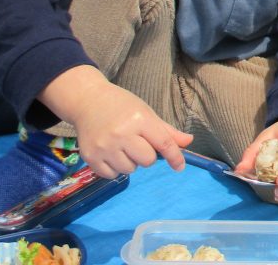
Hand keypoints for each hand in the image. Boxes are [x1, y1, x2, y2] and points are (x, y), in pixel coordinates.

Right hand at [39, 65, 192, 177]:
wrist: (88, 102)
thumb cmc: (122, 106)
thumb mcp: (146, 113)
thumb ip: (167, 131)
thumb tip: (188, 142)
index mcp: (140, 120)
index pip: (163, 143)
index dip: (175, 156)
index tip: (180, 166)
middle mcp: (122, 134)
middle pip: (147, 160)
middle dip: (148, 156)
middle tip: (139, 144)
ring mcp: (104, 147)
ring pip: (130, 170)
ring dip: (131, 163)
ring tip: (123, 148)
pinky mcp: (90, 157)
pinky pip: (111, 175)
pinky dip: (115, 169)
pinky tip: (112, 154)